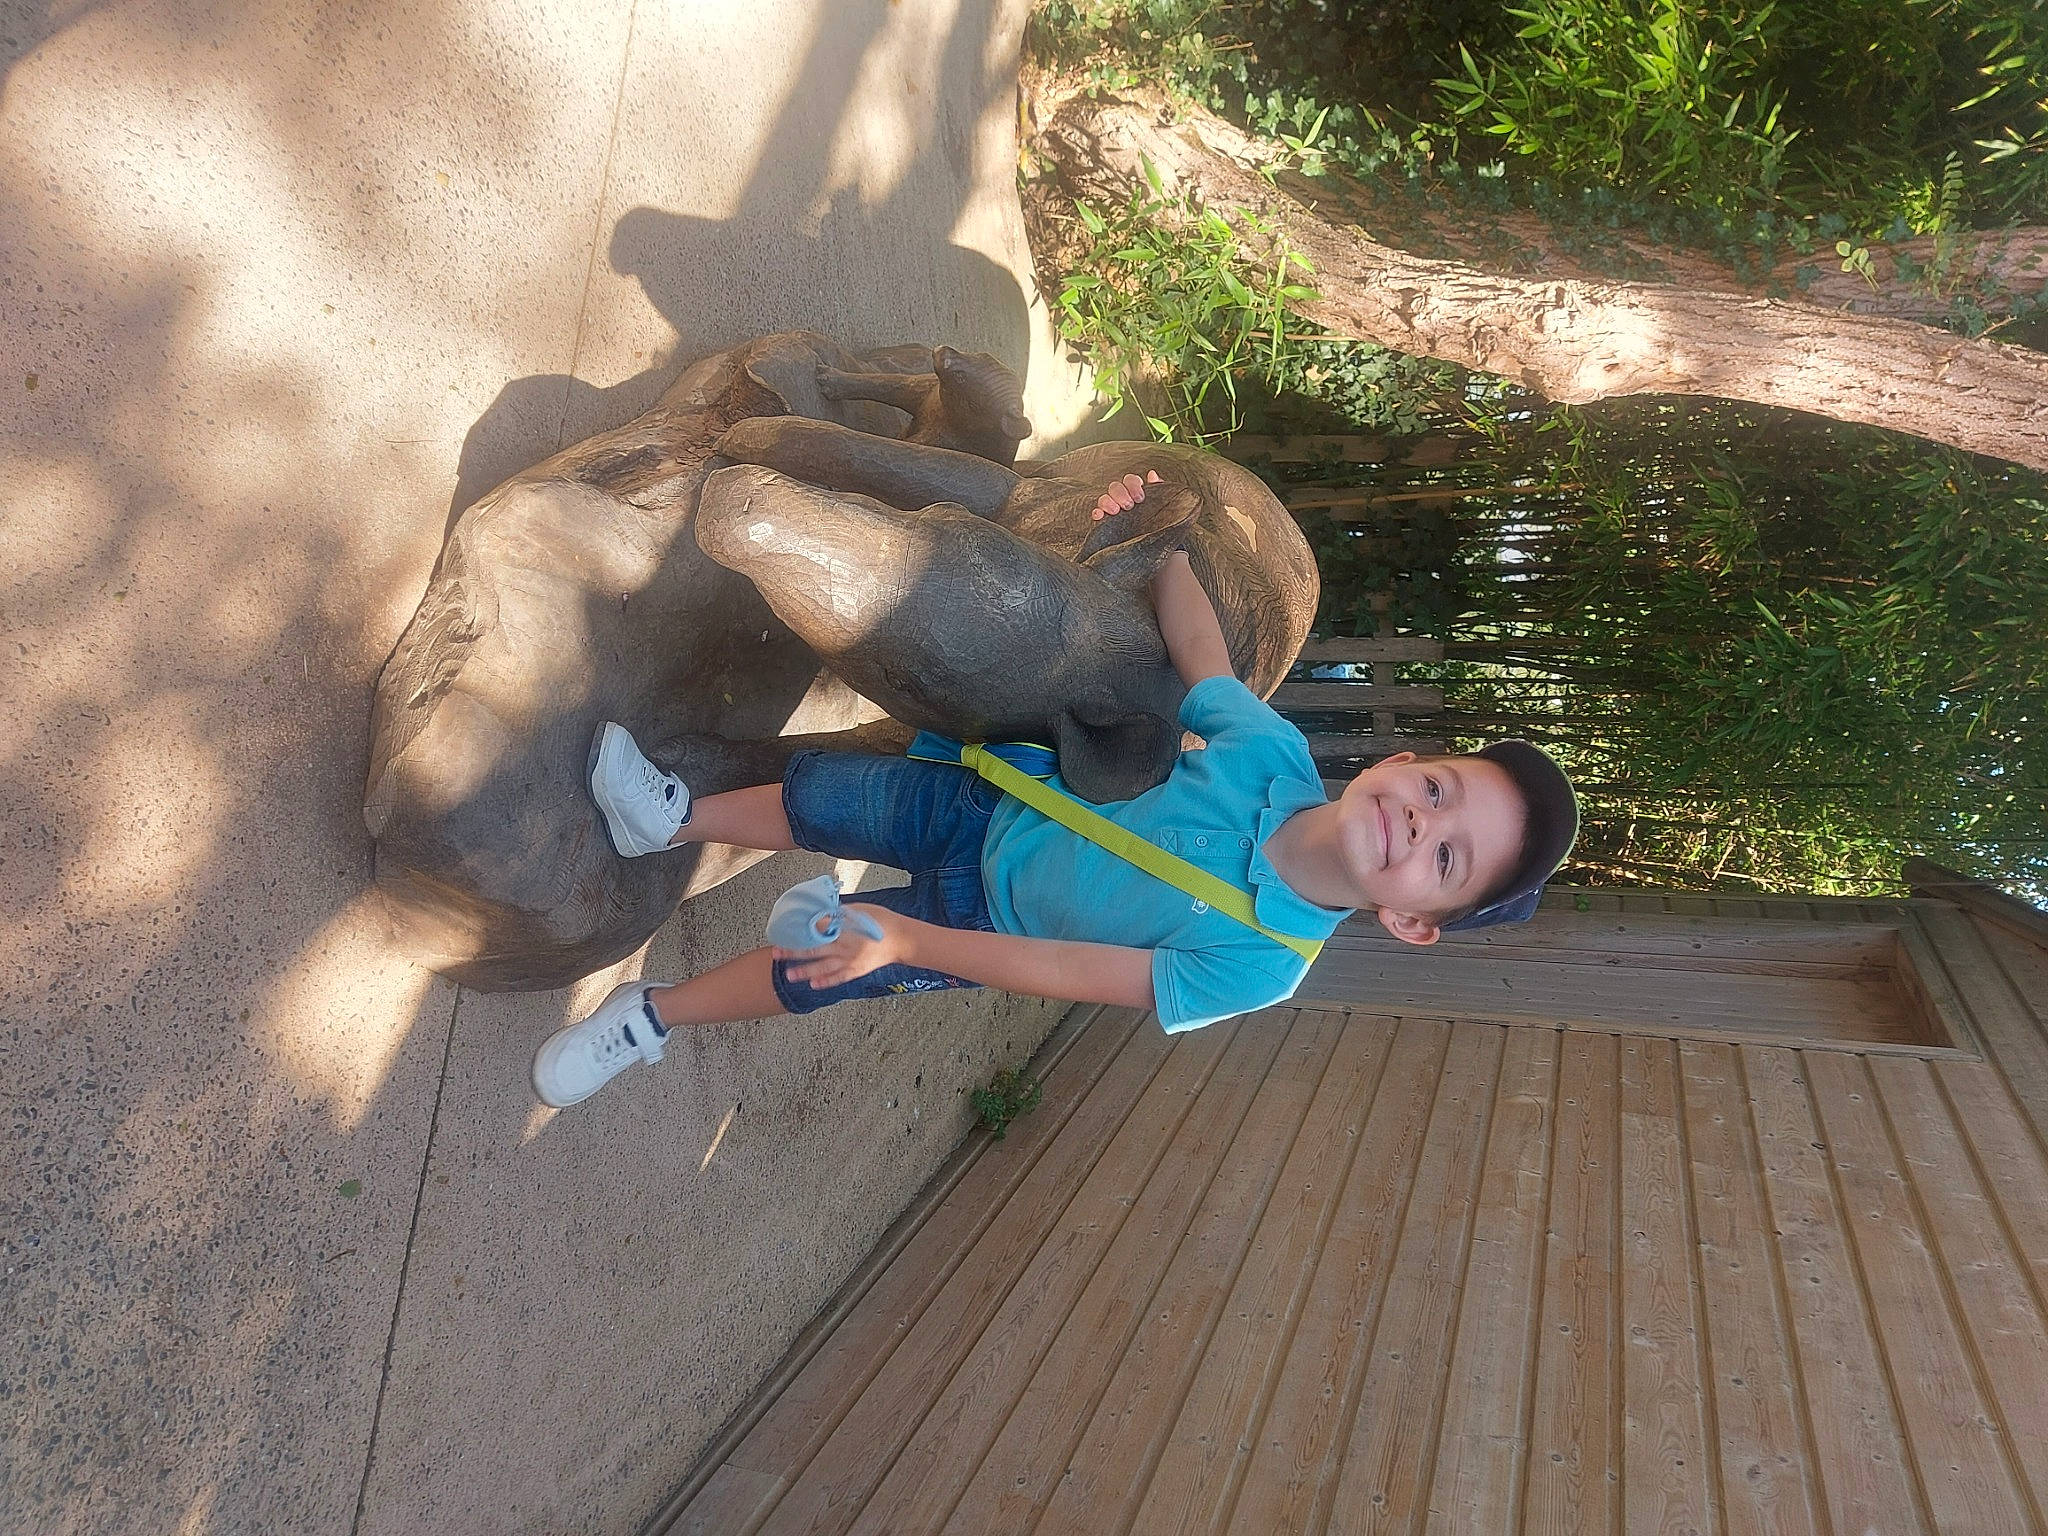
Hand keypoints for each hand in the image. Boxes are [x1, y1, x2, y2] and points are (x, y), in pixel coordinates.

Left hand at [774, 902, 919, 987]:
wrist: (903, 940)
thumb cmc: (883, 921)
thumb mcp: (862, 910)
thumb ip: (841, 912)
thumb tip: (823, 912)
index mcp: (845, 930)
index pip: (817, 931)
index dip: (800, 932)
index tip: (785, 931)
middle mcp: (845, 948)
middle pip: (814, 951)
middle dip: (794, 952)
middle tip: (777, 952)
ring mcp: (851, 962)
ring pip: (823, 968)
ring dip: (804, 972)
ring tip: (789, 975)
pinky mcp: (857, 971)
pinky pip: (838, 978)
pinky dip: (825, 982)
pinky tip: (813, 985)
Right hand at [1092, 469, 1161, 520]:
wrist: (1159, 549)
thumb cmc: (1163, 525)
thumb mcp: (1166, 506)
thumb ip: (1160, 489)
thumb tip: (1152, 474)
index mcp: (1137, 493)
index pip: (1130, 480)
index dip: (1133, 485)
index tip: (1140, 498)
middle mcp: (1123, 499)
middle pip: (1115, 487)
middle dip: (1121, 494)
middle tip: (1129, 506)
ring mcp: (1113, 511)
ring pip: (1104, 498)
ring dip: (1107, 502)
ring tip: (1116, 511)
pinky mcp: (1106, 524)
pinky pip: (1097, 514)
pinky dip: (1096, 513)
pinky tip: (1099, 515)